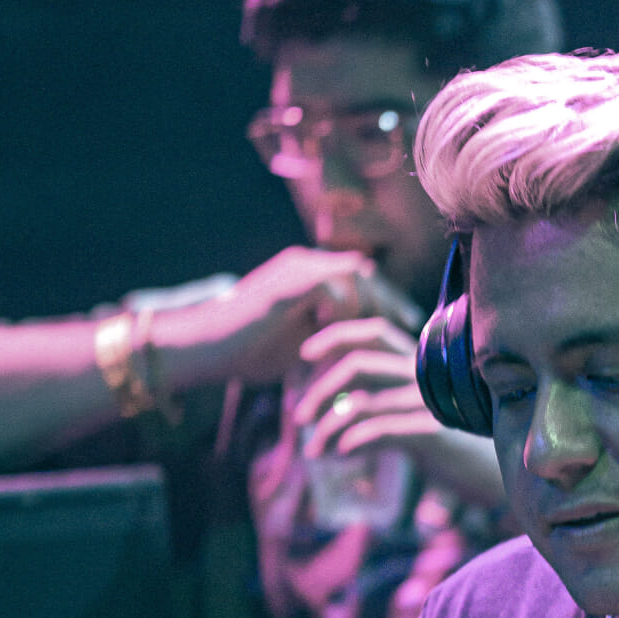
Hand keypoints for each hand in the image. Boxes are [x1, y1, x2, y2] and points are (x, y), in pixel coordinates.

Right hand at [152, 248, 411, 391]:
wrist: (206, 347)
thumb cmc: (248, 351)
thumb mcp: (300, 344)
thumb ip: (328, 338)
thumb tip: (360, 354)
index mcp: (308, 275)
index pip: (361, 278)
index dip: (387, 299)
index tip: (408, 323)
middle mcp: (304, 263)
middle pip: (364, 272)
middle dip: (390, 299)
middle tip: (412, 325)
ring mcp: (295, 269)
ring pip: (354, 275)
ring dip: (371, 305)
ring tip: (386, 332)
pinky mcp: (288, 284)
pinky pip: (333, 289)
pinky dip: (345, 311)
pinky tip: (352, 333)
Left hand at [295, 323, 506, 511]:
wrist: (509, 478)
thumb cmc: (465, 452)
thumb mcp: (427, 420)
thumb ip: (392, 405)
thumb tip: (344, 407)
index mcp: (424, 365)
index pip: (374, 332)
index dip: (335, 335)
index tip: (304, 354)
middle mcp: (426, 376)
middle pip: (356, 364)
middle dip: (318, 390)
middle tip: (299, 418)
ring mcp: (430, 403)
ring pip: (358, 402)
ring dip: (326, 428)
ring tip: (313, 451)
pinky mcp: (432, 433)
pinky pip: (376, 430)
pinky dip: (350, 442)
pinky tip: (343, 456)